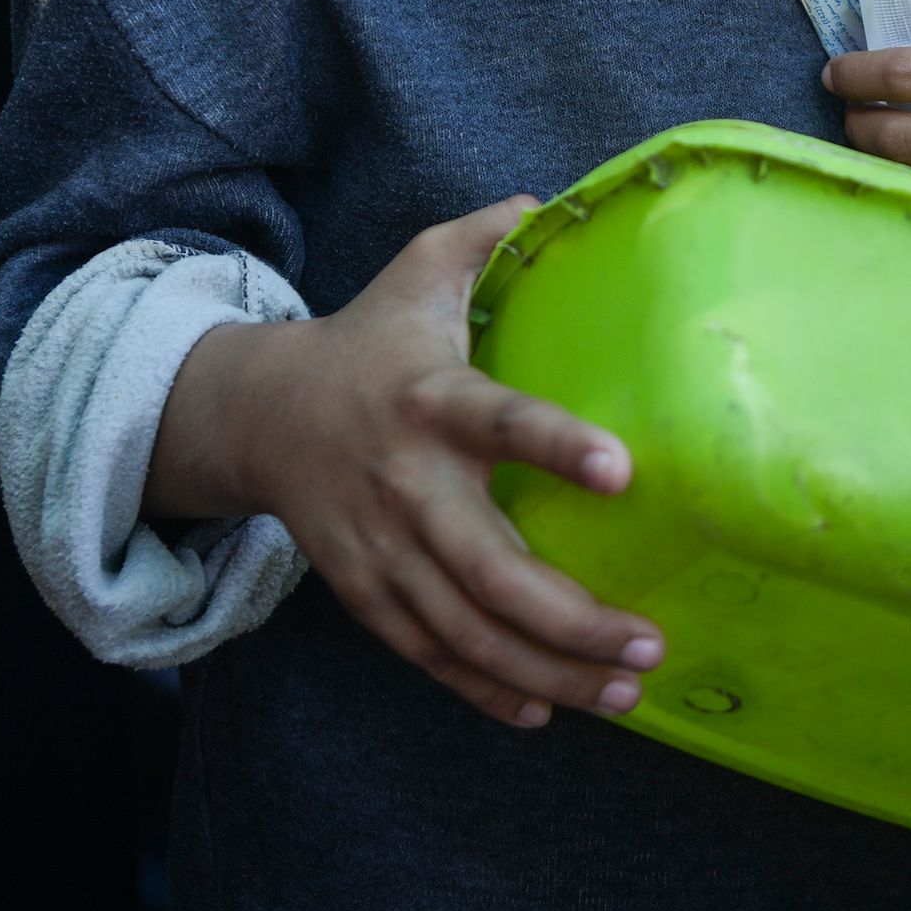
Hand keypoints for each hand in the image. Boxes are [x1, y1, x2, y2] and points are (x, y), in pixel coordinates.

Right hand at [147, 201, 663, 729]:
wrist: (259, 413)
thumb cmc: (368, 339)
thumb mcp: (418, 269)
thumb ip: (488, 235)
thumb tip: (555, 202)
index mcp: (431, 399)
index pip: (501, 421)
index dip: (559, 446)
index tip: (624, 471)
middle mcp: (407, 484)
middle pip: (492, 571)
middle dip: (576, 619)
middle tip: (651, 645)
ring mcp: (382, 549)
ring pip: (467, 632)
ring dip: (550, 671)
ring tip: (625, 693)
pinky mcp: (365, 591)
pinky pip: (429, 655)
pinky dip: (486, 689)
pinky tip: (546, 708)